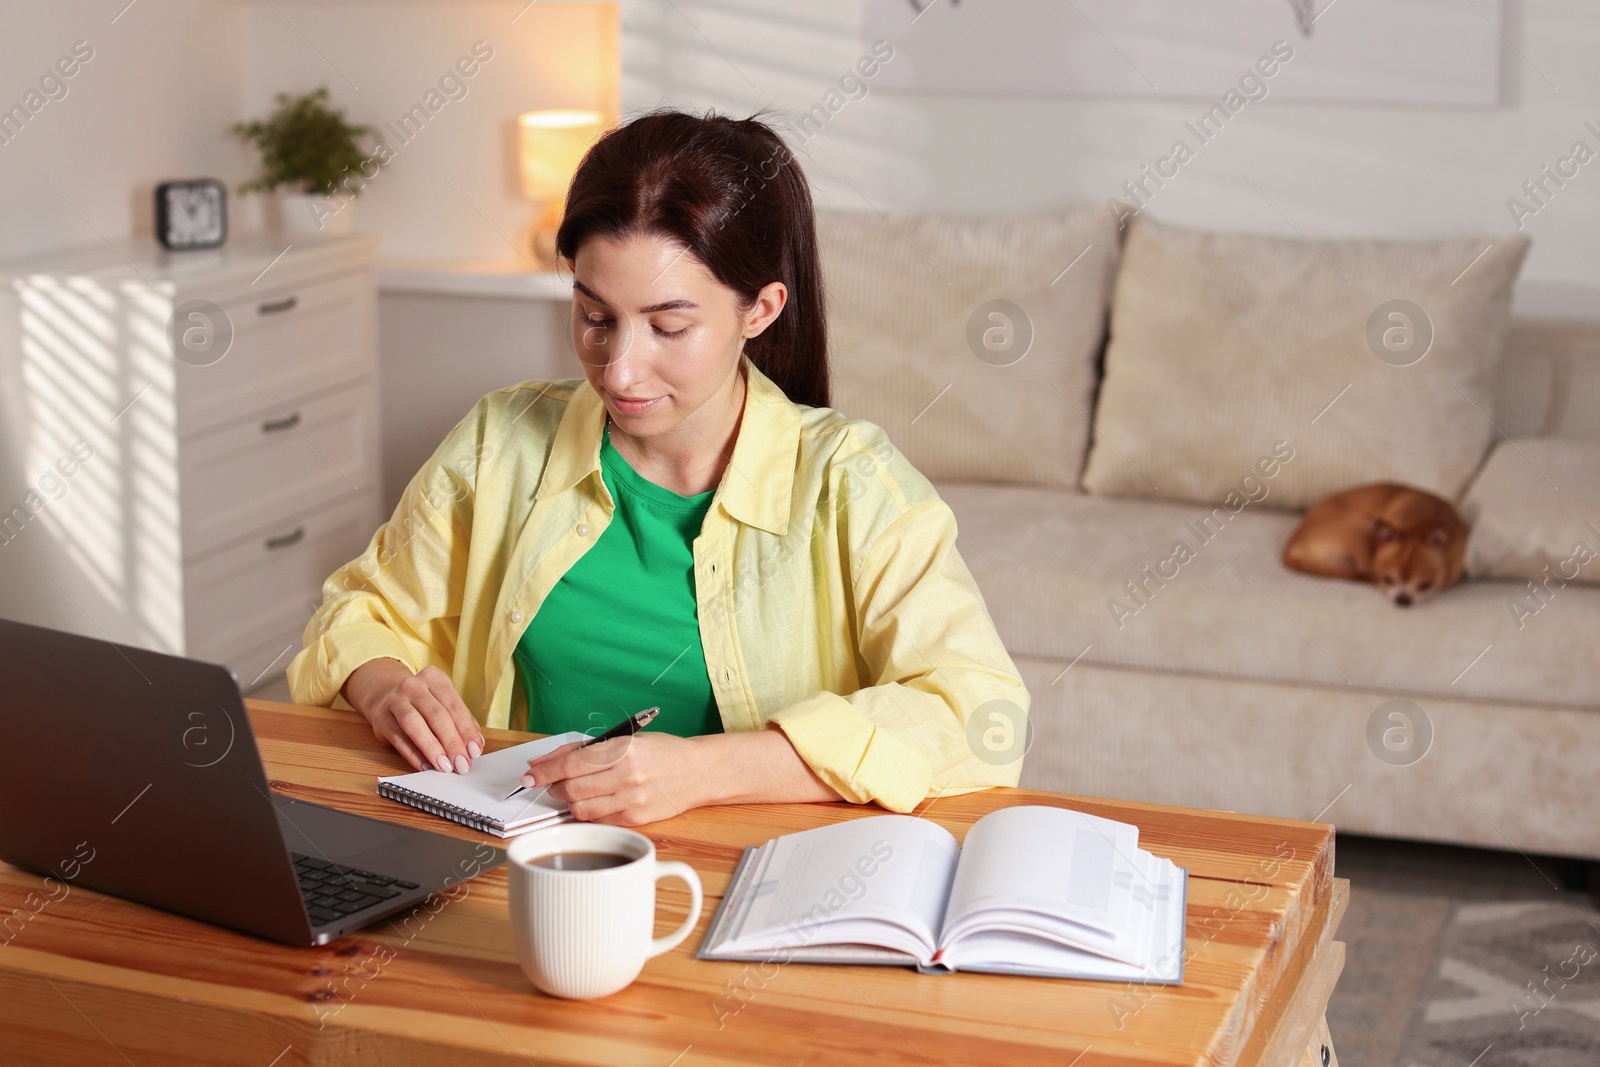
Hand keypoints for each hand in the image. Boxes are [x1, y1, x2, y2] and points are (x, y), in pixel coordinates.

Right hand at [342, 659, 484, 774]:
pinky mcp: (381, 719)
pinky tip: (426, 766)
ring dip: (432, 748)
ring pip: (415, 725)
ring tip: (445, 766)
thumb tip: (476, 746)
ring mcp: (394, 701)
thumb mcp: (444, 704)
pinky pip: (399, 739)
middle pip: (436, 715)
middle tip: (462, 764)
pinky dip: (413, 755)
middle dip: (452, 743)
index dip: (466, 730)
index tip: (475, 751)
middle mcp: (413, 685)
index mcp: (434, 678)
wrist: (386, 698)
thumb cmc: (424, 705)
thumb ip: (462, 722)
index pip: (454, 706)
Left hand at [520, 732, 705, 825]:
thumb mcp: (624, 739)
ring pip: (581, 809)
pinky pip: (598, 820)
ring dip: (568, 802)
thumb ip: (583, 750)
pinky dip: (588, 812)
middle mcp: (628, 776)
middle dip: (553, 787)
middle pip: (571, 789)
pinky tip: (594, 801)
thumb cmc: (660, 752)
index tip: (528, 776)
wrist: (697, 772)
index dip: (544, 771)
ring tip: (573, 792)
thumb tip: (544, 761)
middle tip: (552, 783)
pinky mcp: (636, 819)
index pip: (571, 763)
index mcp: (623, 750)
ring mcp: (632, 800)